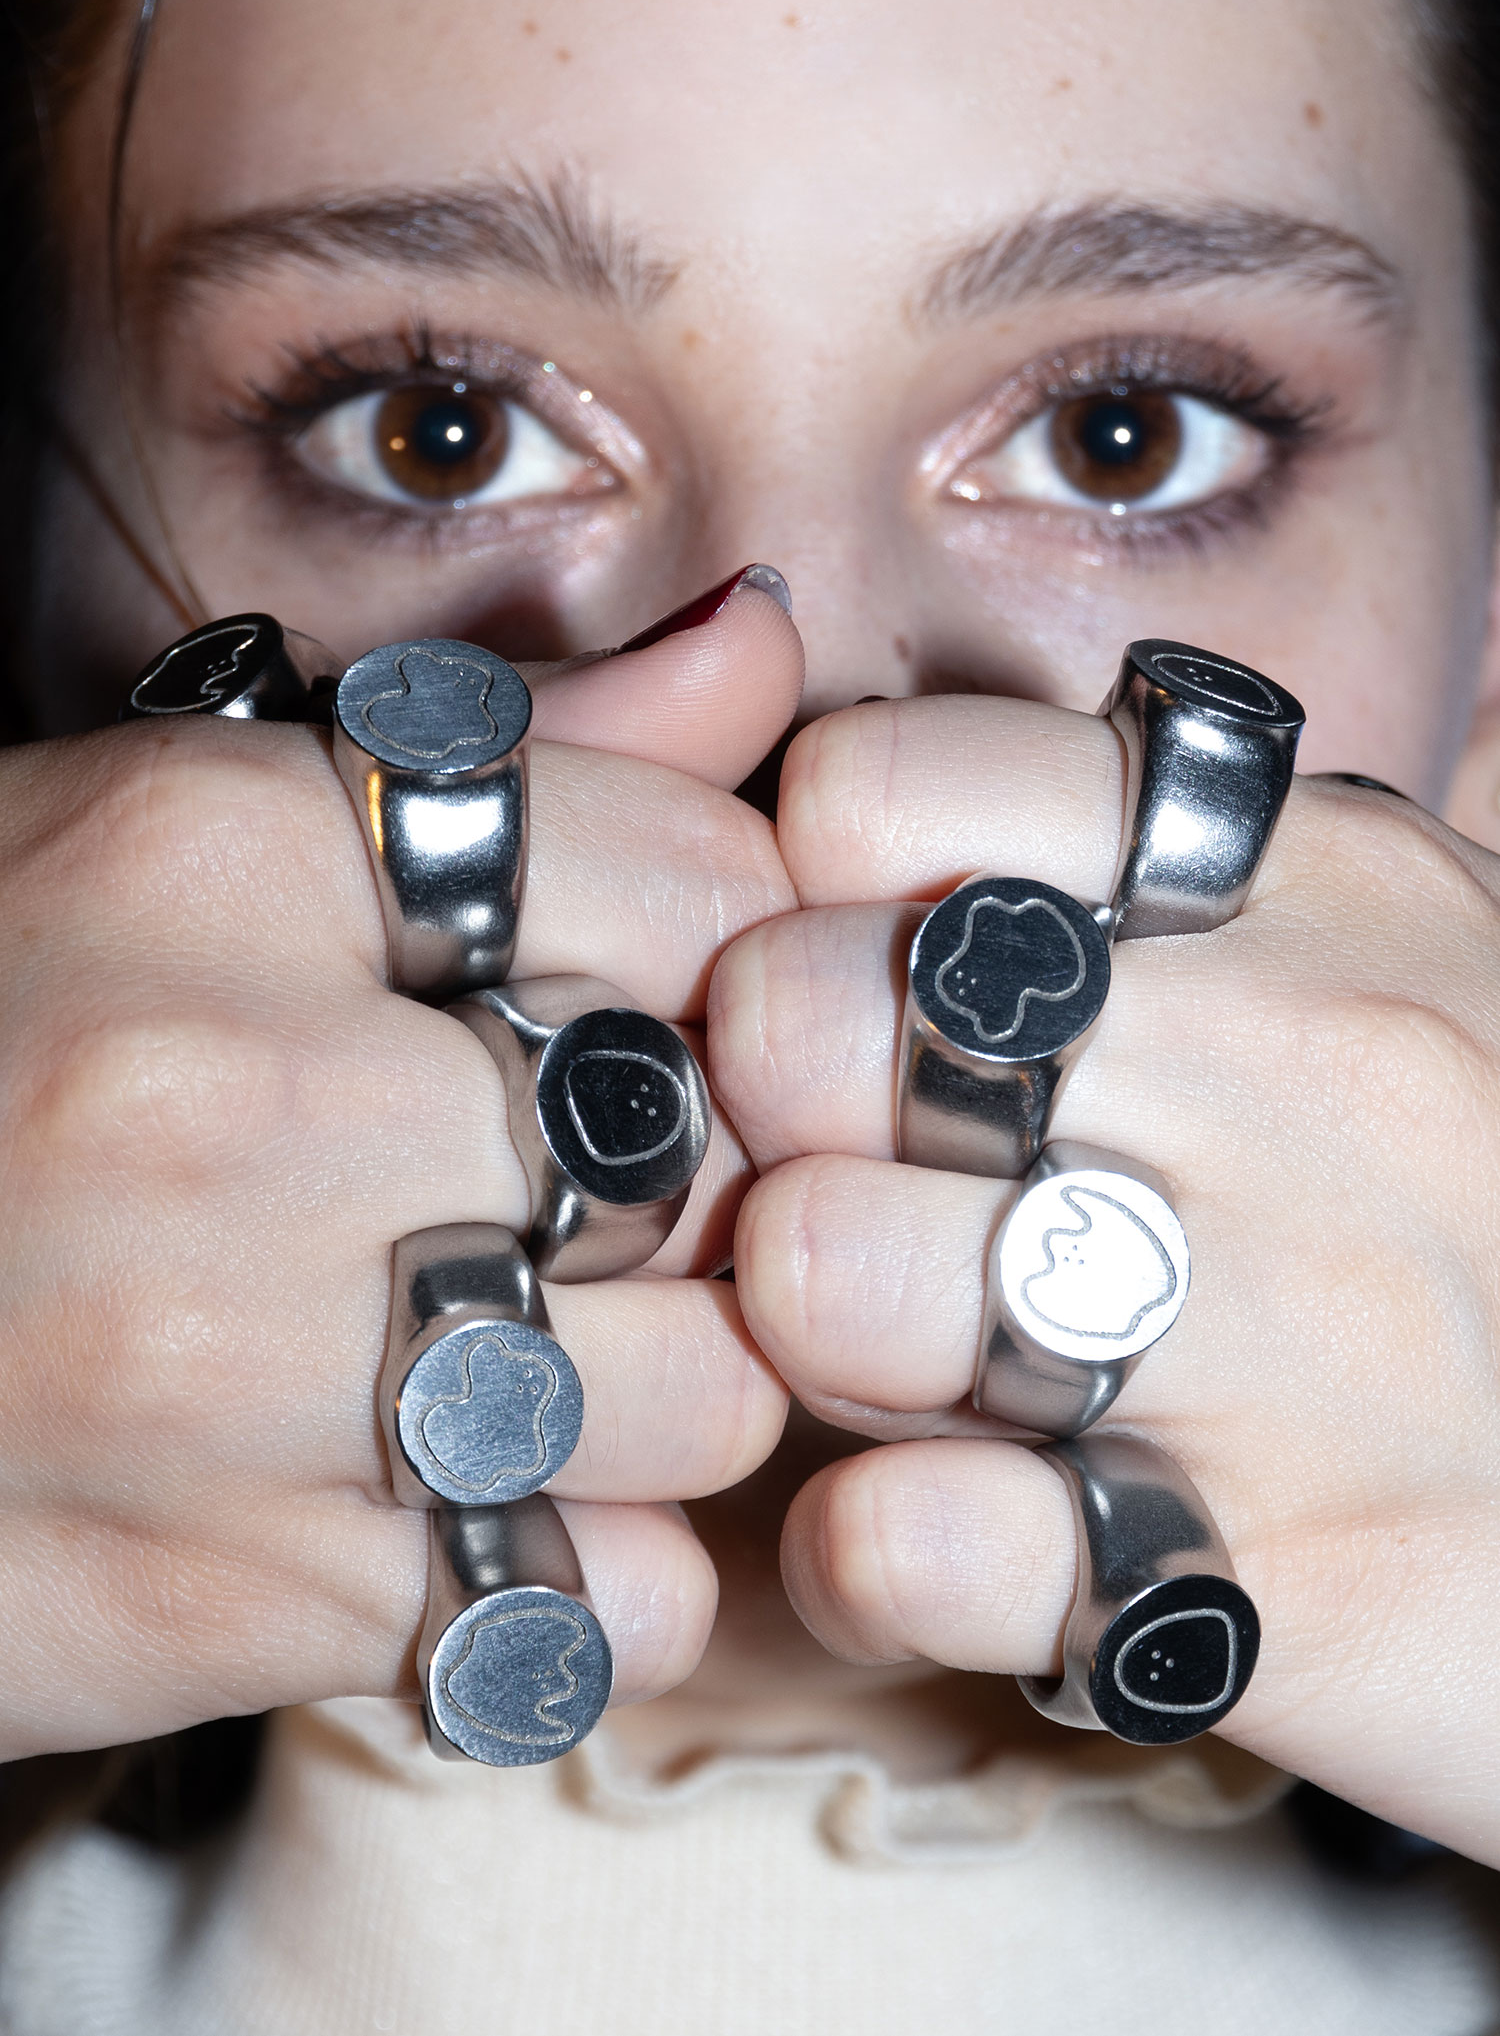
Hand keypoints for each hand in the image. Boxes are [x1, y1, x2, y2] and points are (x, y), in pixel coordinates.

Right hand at [0, 580, 799, 1757]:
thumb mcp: (167, 842)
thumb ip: (503, 759)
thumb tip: (761, 650)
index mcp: (211, 855)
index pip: (694, 872)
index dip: (734, 947)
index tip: (673, 993)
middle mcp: (230, 1099)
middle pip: (709, 1140)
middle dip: (709, 1168)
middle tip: (619, 1182)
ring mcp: (229, 1369)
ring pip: (710, 1391)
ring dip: (682, 1379)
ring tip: (563, 1348)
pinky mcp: (234, 1600)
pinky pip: (610, 1604)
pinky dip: (604, 1572)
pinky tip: (499, 1508)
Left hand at [710, 693, 1499, 1864]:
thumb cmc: (1499, 1185)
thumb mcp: (1379, 946)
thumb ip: (1131, 863)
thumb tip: (838, 823)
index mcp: (1302, 882)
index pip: (872, 792)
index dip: (803, 896)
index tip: (863, 984)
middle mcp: (1299, 1077)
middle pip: (799, 1018)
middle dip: (770, 1113)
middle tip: (860, 1179)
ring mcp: (1290, 1339)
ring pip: (817, 1269)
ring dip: (808, 1331)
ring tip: (914, 1359)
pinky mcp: (1264, 1590)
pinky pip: (896, 1543)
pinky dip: (863, 1550)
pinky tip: (954, 1531)